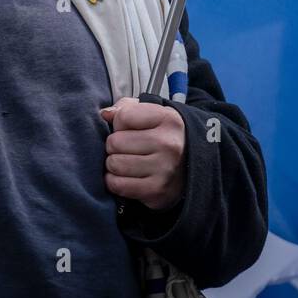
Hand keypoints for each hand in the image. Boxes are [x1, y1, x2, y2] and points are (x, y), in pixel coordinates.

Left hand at [100, 96, 185, 210]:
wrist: (191, 168)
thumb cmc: (164, 138)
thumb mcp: (153, 115)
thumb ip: (126, 108)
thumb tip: (106, 114)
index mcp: (168, 119)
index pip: (123, 116)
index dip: (119, 123)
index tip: (129, 129)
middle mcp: (168, 144)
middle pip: (114, 142)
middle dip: (115, 146)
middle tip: (128, 149)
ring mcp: (164, 169)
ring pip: (114, 164)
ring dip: (114, 165)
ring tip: (127, 163)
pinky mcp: (156, 190)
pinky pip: (117, 185)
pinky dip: (115, 182)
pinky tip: (126, 177)